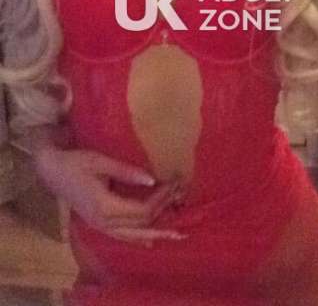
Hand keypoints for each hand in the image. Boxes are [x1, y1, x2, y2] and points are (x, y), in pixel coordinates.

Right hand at [34, 147, 187, 245]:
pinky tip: (151, 240)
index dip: (161, 198)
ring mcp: (100, 226)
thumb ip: (127, 172)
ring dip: (155, 233)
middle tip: (181, 197)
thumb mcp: (101, 161)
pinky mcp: (98, 224)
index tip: (174, 182)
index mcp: (105, 206)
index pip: (142, 210)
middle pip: (141, 224)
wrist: (51, 170)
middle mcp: (103, 222)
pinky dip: (139, 238)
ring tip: (175, 234)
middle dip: (163, 212)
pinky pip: (123, 236)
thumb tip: (152, 179)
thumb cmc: (75, 162)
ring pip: (133, 236)